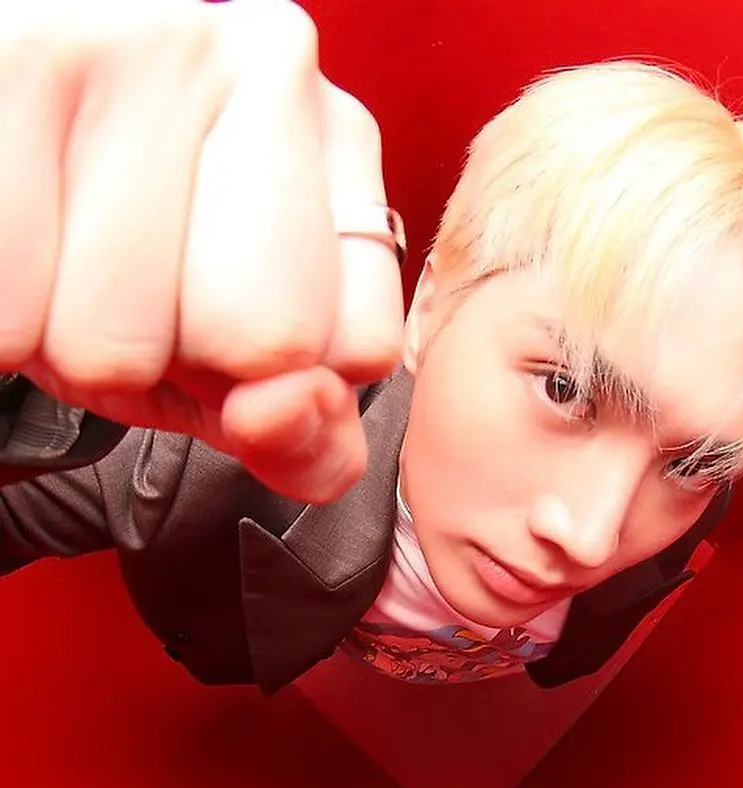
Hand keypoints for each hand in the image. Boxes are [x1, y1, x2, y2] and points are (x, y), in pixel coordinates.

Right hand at [0, 0, 403, 501]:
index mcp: (340, 139)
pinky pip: (16, 323)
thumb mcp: (237, 365)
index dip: (276, 383)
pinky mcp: (20, 59)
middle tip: (138, 290)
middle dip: (179, 361)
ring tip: (68, 261)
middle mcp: (266, 65)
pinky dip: (7, 327)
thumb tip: (283, 415)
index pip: (357, 349)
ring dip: (75, 345)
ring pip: (115, 347)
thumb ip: (304, 435)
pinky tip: (18, 245)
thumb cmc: (131, 260)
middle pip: (256, 345)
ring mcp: (144, 45)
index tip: (228, 320)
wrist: (11, 156)